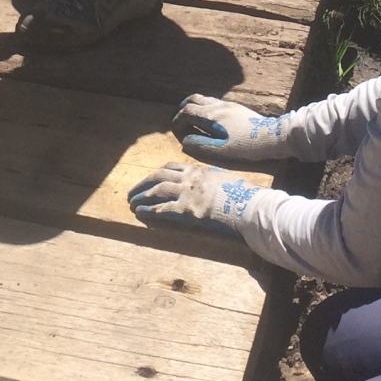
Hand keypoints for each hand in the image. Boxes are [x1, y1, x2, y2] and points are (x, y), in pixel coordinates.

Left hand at [127, 161, 259, 236]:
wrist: (249, 205)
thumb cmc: (242, 193)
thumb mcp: (224, 178)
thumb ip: (210, 179)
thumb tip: (208, 184)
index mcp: (198, 170)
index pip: (170, 167)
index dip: (156, 173)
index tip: (149, 179)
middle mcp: (189, 179)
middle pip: (158, 176)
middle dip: (143, 184)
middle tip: (132, 192)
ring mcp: (187, 194)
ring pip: (157, 191)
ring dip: (142, 196)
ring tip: (131, 203)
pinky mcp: (187, 211)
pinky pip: (163, 210)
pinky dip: (149, 211)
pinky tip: (140, 213)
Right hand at [173, 94, 290, 161]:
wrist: (270, 136)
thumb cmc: (245, 146)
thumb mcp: (221, 150)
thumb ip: (200, 144)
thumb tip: (185, 140)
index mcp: (211, 115)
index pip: (187, 111)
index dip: (177, 120)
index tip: (175, 129)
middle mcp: (217, 106)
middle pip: (193, 99)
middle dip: (183, 108)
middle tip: (179, 118)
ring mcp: (227, 104)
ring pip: (204, 99)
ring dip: (194, 106)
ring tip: (192, 117)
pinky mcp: (235, 107)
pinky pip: (214, 102)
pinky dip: (205, 107)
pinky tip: (210, 118)